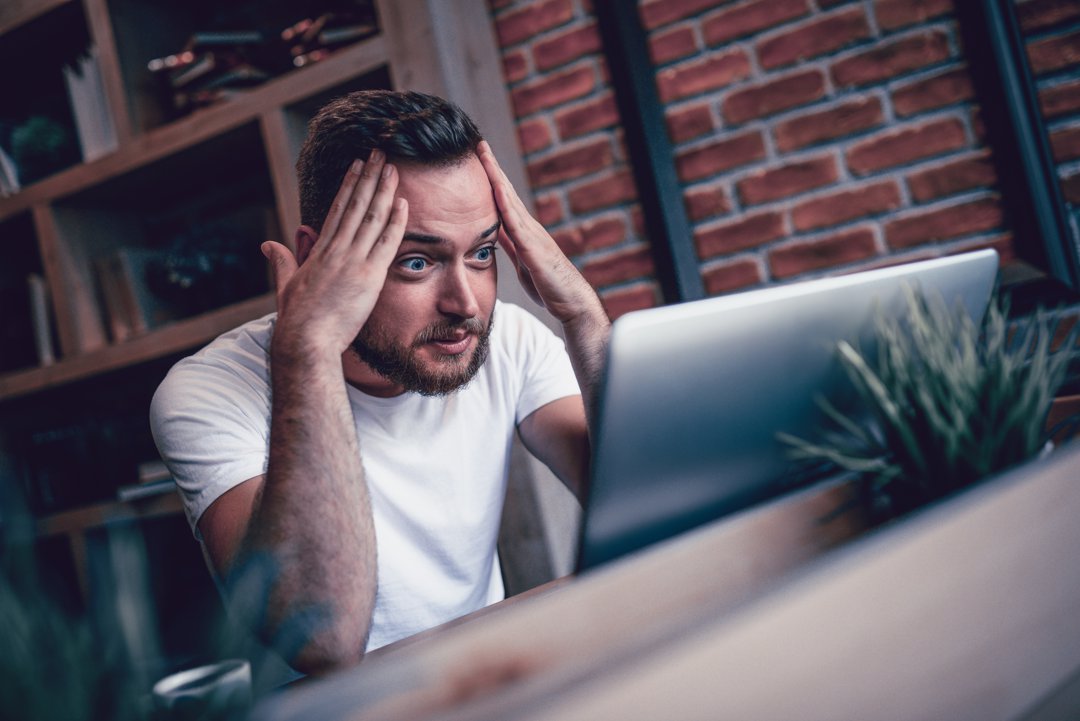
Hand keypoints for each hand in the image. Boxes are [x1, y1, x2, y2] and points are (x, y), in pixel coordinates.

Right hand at [261, 150, 407, 357]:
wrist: (305, 340)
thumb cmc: (296, 319)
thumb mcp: (286, 285)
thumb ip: (282, 261)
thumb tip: (269, 245)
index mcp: (319, 251)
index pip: (338, 210)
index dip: (350, 185)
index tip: (358, 166)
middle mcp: (336, 250)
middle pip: (356, 205)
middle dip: (370, 177)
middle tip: (381, 154)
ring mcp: (352, 261)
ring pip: (371, 217)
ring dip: (384, 190)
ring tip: (393, 167)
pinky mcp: (368, 276)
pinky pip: (386, 243)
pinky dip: (395, 221)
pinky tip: (403, 202)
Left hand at [477, 141, 603, 325]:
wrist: (571, 302)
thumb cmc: (547, 284)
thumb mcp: (521, 261)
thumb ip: (509, 244)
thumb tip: (494, 231)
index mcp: (523, 231)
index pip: (503, 199)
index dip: (490, 178)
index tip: (477, 158)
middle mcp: (528, 227)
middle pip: (506, 191)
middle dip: (492, 167)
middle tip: (478, 143)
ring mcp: (532, 235)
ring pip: (510, 201)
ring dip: (496, 178)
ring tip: (484, 156)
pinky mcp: (534, 249)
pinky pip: (517, 224)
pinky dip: (506, 205)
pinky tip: (496, 189)